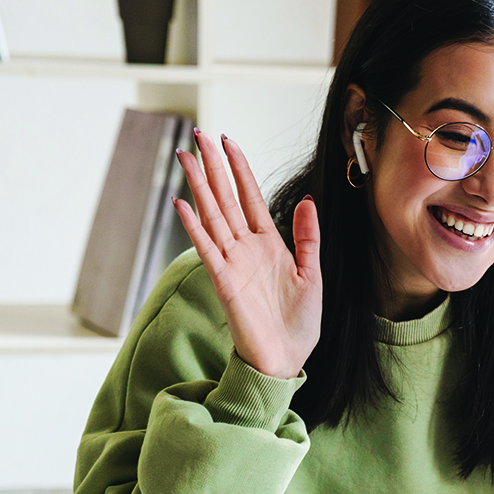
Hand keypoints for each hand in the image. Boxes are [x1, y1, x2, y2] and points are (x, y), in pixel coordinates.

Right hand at [173, 131, 321, 379]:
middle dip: (213, 167)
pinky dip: (194, 227)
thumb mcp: (311, 274)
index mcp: (269, 244)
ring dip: (198, 186)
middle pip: (225, 199)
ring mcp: (232, 263)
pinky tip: (182, 203)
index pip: (250, 197)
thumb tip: (308, 201)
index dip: (240, 169)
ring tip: (185, 157)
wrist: (286, 359)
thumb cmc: (299, 323)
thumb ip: (308, 237)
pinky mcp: (224, 283)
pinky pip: (206, 249)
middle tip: (199, 134)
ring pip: (212, 216)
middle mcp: (247, 249)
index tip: (229, 140)